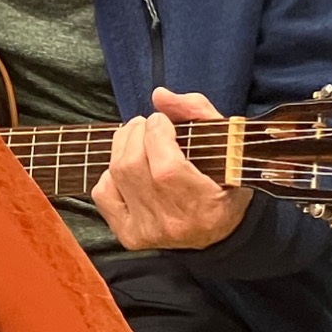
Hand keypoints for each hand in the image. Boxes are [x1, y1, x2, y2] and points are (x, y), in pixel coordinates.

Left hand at [92, 87, 252, 249]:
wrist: (219, 230)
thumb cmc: (226, 181)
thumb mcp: (228, 144)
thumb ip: (197, 112)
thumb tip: (158, 95)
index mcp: (205, 206)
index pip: (165, 167)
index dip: (157, 133)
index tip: (163, 122)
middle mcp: (172, 224)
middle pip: (133, 166)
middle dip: (137, 133)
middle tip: (148, 125)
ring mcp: (147, 232)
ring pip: (116, 174)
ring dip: (122, 146)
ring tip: (138, 138)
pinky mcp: (129, 235)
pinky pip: (103, 194)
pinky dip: (110, 173)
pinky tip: (129, 168)